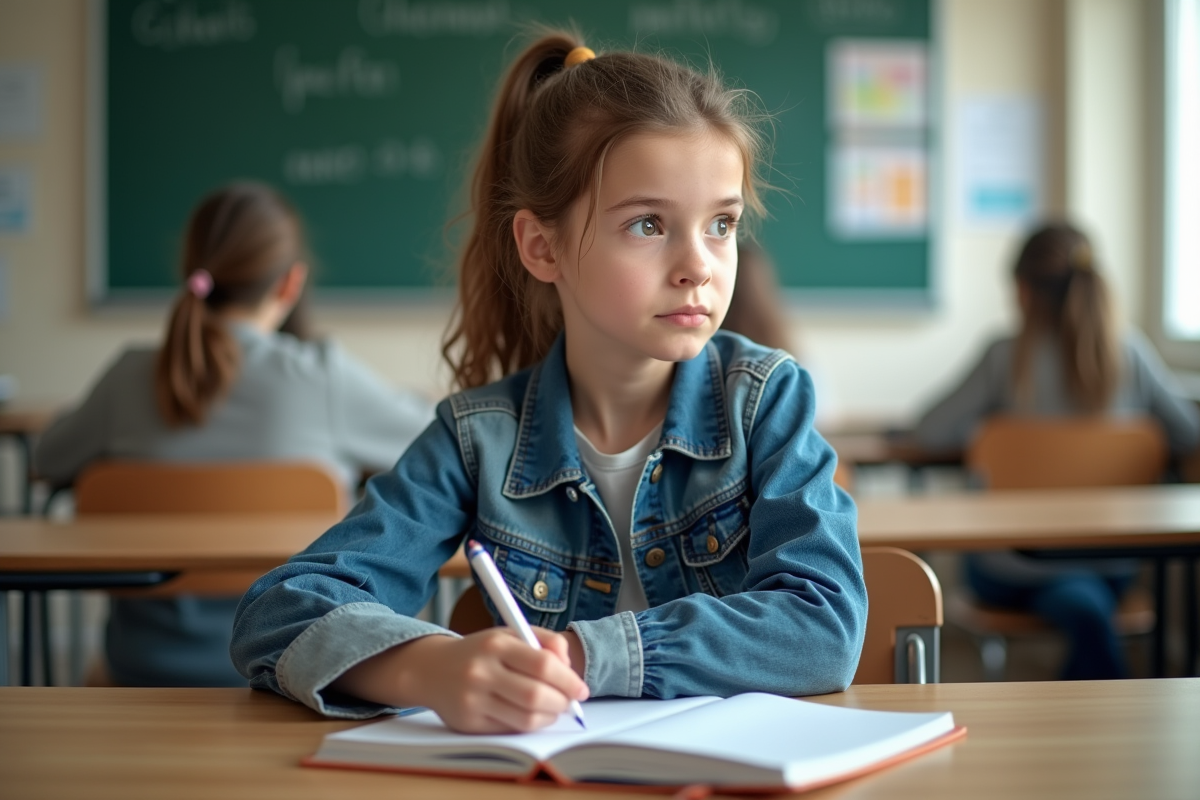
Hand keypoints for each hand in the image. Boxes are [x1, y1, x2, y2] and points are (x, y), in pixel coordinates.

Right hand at [332, 627, 588, 733]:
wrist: (431, 669)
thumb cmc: (481, 651)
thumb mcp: (509, 634)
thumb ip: (544, 640)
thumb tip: (569, 665)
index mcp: (495, 644)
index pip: (542, 664)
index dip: (568, 679)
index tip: (581, 688)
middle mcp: (481, 672)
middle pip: (536, 695)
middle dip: (562, 702)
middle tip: (570, 702)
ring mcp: (473, 700)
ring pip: (525, 719)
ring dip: (549, 717)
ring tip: (553, 708)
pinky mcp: (468, 723)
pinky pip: (510, 730)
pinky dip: (529, 725)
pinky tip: (532, 715)